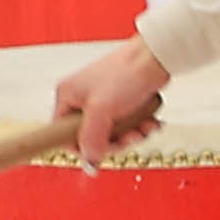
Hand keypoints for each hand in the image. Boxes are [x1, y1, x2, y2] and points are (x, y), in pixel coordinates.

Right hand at [48, 41, 171, 166]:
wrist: (156, 57)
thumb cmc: (125, 73)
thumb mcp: (102, 111)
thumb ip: (92, 139)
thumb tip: (89, 162)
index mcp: (68, 96)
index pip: (63, 133)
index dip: (82, 147)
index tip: (100, 152)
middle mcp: (82, 98)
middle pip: (93, 136)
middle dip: (115, 141)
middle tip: (130, 138)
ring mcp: (104, 100)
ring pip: (114, 132)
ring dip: (132, 134)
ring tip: (144, 128)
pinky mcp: (124, 100)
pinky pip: (128, 123)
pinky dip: (141, 125)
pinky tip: (151, 122)